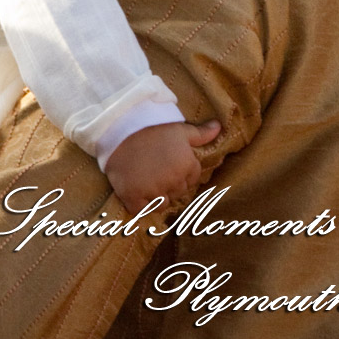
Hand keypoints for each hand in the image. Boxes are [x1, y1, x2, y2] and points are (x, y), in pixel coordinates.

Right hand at [103, 119, 221, 215]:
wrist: (118, 129)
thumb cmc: (151, 129)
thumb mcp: (178, 129)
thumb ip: (201, 134)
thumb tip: (219, 128)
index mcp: (187, 165)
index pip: (191, 181)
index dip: (179, 174)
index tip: (166, 164)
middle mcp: (174, 180)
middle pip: (177, 193)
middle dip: (168, 184)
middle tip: (153, 169)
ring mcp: (154, 190)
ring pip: (162, 203)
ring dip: (155, 195)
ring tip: (144, 177)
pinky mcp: (134, 197)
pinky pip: (144, 210)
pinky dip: (141, 205)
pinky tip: (136, 189)